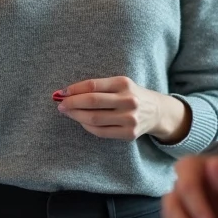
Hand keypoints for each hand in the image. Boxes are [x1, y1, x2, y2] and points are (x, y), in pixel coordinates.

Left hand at [57, 77, 188, 142]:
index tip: (61, 92)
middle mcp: (128, 100)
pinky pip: (100, 132)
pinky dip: (87, 126)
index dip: (74, 89)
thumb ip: (98, 87)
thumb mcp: (120, 84)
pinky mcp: (129, 134)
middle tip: (60, 104)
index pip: (93, 85)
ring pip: (94, 119)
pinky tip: (82, 121)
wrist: (157, 111)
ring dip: (76, 116)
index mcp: (124, 83)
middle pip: (92, 102)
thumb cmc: (131, 95)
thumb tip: (67, 92)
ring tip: (68, 113)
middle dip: (72, 103)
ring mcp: (130, 118)